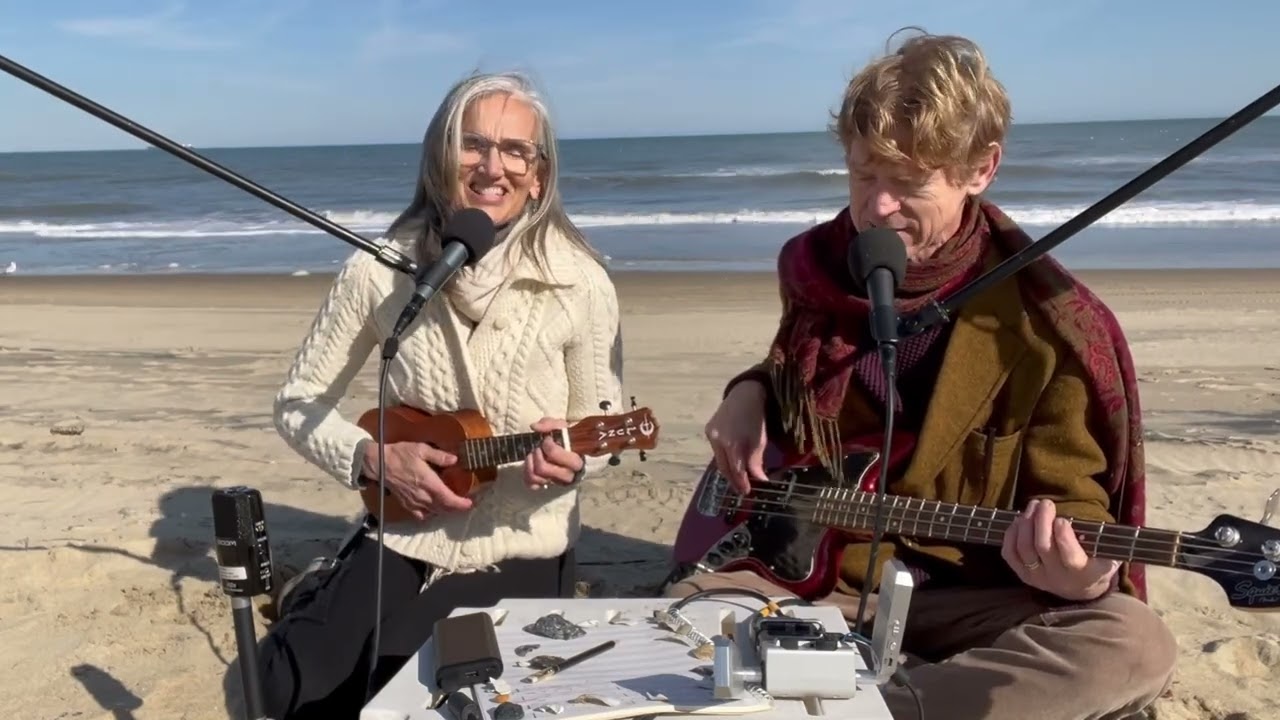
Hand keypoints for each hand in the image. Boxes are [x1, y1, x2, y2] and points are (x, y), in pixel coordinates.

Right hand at [360, 441, 471, 519]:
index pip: (448, 499)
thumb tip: (455, 460)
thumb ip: (439, 456)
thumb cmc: (400, 454)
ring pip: (434, 512)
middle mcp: (422, 496)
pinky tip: (434, 508)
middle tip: (466, 504)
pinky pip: (421, 515)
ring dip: (446, 511)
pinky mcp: (406, 504)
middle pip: (444, 508)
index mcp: (428, 483)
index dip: (461, 504)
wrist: (379, 463)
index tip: (471, 504)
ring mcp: (414, 502)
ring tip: (453, 505)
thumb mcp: (421, 449)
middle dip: (457, 508)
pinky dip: (430, 514)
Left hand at [523, 417, 584, 489]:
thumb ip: (549, 424)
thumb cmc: (564, 439)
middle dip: (537, 454)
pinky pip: (532, 485)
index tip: (547, 439)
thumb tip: (535, 427)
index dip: (548, 446)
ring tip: (533, 455)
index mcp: (575, 460)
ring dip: (530, 463)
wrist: (566, 449)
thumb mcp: (560, 427)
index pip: (555, 455)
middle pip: (543, 468)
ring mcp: (556, 482)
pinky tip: (531, 465)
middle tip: (538, 448)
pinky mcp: (546, 485)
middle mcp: (567, 474)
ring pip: (536, 477)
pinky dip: (528, 474)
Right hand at [704, 380, 768, 493]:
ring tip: (737, 477)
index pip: (735, 470)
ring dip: (728, 469)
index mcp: (732, 443)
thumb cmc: (756, 417)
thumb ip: (756, 461)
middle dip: (733, 480)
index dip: (741, 483)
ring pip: (718, 459)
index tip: (746, 492)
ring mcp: (710, 434)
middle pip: (723, 467)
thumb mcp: (760, 440)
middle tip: (741, 489)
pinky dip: (723, 457)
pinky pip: (715, 449)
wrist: (745, 394)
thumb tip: (759, 480)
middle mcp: (717, 440)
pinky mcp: (708, 430)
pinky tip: (730, 460)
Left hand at [1001, 498, 1119, 601]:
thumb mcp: (1109, 553)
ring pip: (1024, 548)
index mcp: (1085, 573)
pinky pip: (1009, 554)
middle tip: (1046, 503)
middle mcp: (1058, 578)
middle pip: (1042, 547)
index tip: (1062, 519)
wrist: (1081, 588)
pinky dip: (1011, 534)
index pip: (1071, 558)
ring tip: (1033, 506)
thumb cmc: (1097, 562)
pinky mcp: (1022, 574)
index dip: (1064, 537)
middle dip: (1041, 520)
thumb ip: (1104, 541)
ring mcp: (1037, 577)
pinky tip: (1019, 520)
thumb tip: (1094, 524)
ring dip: (1025, 523)